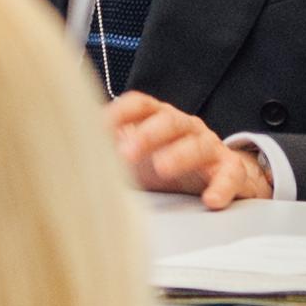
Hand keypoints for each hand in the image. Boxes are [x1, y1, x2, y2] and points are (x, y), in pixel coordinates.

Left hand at [107, 94, 273, 207]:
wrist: (218, 177)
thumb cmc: (169, 163)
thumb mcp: (137, 156)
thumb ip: (111, 150)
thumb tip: (75, 149)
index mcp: (160, 119)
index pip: (140, 105)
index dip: (120, 112)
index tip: (98, 126)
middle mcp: (185, 127)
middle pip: (169, 121)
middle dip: (147, 134)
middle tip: (126, 153)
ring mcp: (209, 146)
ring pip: (199, 144)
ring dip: (180, 155)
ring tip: (163, 168)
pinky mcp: (230, 170)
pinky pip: (230, 174)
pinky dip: (222, 186)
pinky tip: (211, 200)